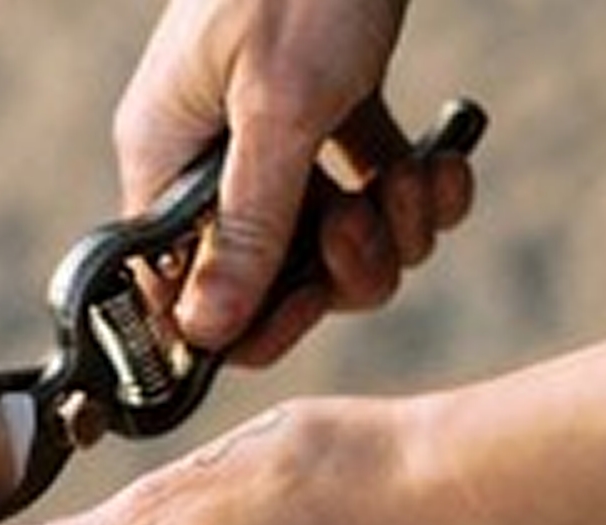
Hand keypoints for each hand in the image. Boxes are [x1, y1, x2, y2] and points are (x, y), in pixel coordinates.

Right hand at [116, 0, 476, 362]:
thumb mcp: (278, 111)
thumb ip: (247, 230)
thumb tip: (205, 331)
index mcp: (168, 162)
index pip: (183, 289)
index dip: (242, 322)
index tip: (303, 316)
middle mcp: (211, 164)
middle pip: (269, 278)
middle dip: (336, 271)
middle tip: (371, 235)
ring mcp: (269, 144)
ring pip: (326, 246)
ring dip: (387, 232)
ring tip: (415, 181)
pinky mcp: (325, 122)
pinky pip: (365, 197)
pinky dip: (409, 193)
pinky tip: (437, 164)